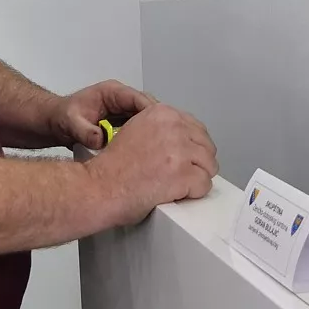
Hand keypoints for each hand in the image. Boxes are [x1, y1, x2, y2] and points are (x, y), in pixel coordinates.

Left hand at [53, 79, 158, 149]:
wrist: (54, 122)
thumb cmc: (61, 117)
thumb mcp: (70, 123)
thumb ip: (85, 131)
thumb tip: (100, 140)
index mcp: (112, 92)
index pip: (139, 99)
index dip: (152, 113)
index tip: (160, 129)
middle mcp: (121, 99)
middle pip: (147, 108)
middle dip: (156, 123)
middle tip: (161, 142)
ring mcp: (122, 110)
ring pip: (144, 118)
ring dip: (150, 131)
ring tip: (156, 148)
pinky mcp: (122, 122)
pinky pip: (137, 127)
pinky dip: (141, 137)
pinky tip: (144, 151)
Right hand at [87, 103, 217, 226]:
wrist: (98, 186)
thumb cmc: (112, 166)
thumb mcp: (136, 130)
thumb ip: (161, 129)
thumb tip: (184, 140)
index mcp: (162, 113)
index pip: (195, 128)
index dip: (192, 146)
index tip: (183, 158)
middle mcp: (174, 127)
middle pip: (206, 146)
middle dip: (198, 162)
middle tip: (182, 175)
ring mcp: (180, 151)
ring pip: (209, 165)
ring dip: (197, 177)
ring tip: (179, 186)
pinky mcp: (183, 174)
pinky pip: (204, 184)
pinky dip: (194, 193)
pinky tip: (179, 194)